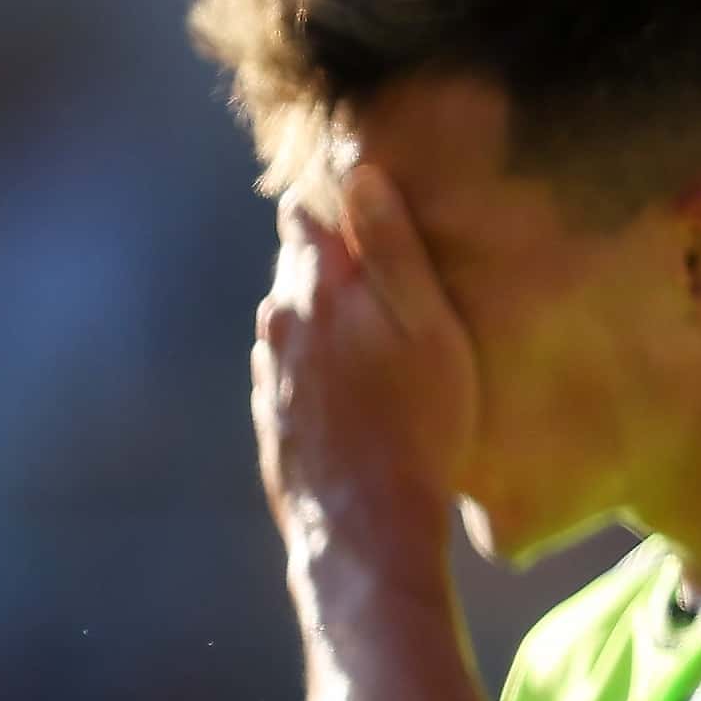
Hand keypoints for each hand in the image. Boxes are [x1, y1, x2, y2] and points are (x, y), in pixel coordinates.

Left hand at [254, 169, 475, 554]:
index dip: (335, 199)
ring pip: (295, 319)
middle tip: (392, 271)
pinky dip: (321, 366)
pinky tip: (359, 390)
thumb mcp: (429, 328)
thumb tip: (360, 174)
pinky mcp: (276, 417)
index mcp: (317, 289)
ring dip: (328, 315)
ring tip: (380, 334)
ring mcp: (271, 373)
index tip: (370, 200)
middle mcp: (279, 322)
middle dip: (336, 258)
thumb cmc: (418, 422)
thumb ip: (394, 250)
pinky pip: (295, 370)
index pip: (305, 214)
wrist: (366, 526)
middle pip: (299, 265)